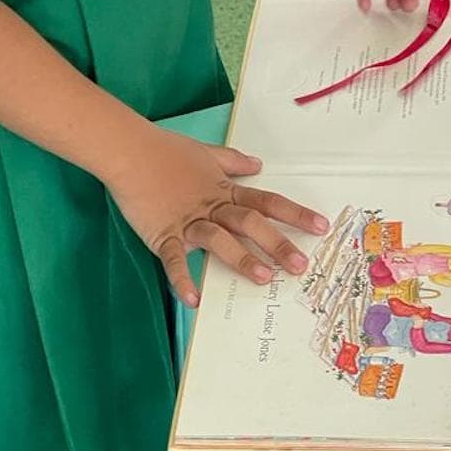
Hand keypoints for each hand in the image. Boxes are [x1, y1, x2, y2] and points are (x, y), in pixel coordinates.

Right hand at [106, 125, 329, 308]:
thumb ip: (233, 162)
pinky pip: (175, 259)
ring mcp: (189, 221)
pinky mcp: (164, 234)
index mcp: (224, 190)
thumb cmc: (167, 151)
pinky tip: (193, 300)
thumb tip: (258, 165)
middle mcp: (212, 206)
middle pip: (251, 224)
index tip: (320, 226)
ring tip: (263, 278)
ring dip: (241, 258)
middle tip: (301, 265)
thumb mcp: (206, 153)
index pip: (266, 201)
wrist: (130, 151)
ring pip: (220, 239)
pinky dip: (183, 278)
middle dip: (277, 244)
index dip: (294, 214)